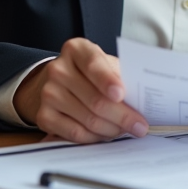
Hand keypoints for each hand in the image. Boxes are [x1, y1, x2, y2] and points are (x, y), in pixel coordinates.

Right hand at [13, 37, 148, 142]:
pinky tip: (106, 135)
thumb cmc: (90, 73)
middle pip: (95, 99)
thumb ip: (121, 76)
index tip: (121, 94)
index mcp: (76, 50)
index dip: (108, 80)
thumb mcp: (105, 65)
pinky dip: (95, 138)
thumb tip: (143, 99)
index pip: (94, 64)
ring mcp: (48, 93)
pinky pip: (75, 134)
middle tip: (140, 126)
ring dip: (112, 129)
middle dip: (122, 116)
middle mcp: (58, 69)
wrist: (57, 83)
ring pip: (88, 119)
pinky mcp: (43, 116)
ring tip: (125, 130)